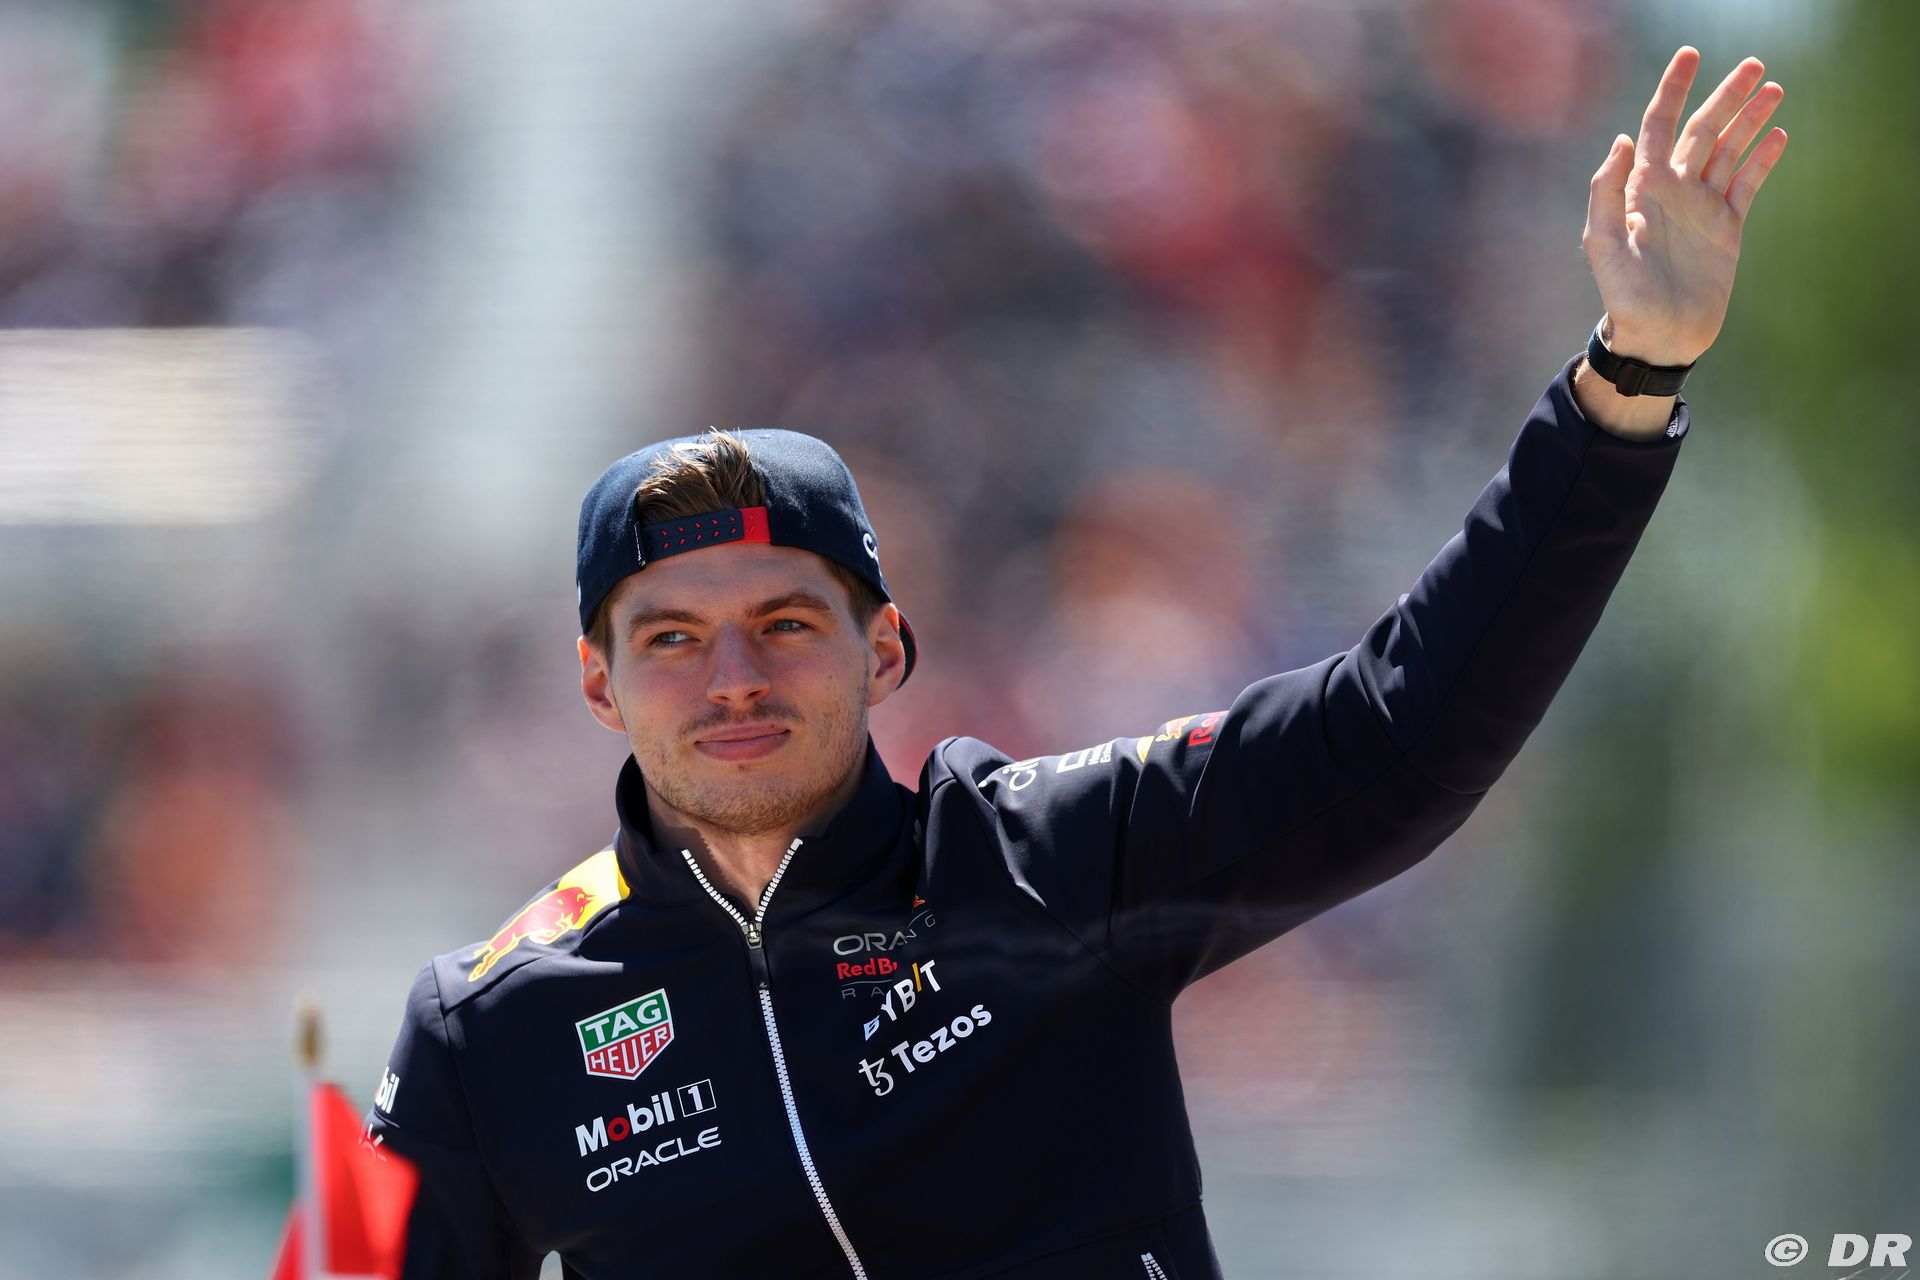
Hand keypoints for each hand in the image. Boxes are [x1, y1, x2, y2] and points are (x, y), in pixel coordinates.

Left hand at [1582, 47, 1786, 366]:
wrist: (1657, 336)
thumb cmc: (1623, 295)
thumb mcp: (1603, 244)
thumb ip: (1606, 192)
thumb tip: (1622, 140)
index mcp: (1642, 188)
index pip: (1657, 126)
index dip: (1672, 89)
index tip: (1689, 56)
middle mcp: (1674, 190)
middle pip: (1703, 130)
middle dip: (1727, 97)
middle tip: (1756, 65)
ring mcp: (1702, 207)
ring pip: (1730, 151)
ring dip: (1750, 120)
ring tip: (1774, 90)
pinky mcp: (1726, 228)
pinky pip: (1747, 184)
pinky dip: (1762, 159)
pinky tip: (1778, 135)